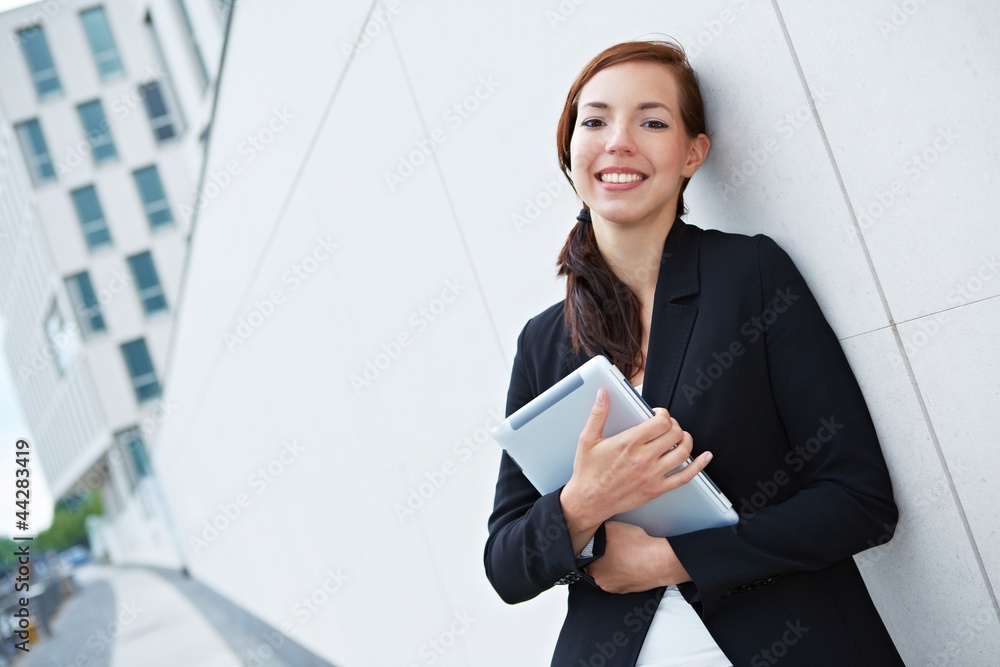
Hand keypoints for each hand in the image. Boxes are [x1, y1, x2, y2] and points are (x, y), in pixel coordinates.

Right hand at [560, 388, 711, 550]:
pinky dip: (699, 466)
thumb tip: (602, 395)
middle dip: (674, 425)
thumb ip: (598, 414)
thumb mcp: (587, 439)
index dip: (664, 414)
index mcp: (628, 443)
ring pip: (683, 452)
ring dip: (686, 440)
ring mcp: (652, 474)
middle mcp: (643, 458)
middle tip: (667, 426)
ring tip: (680, 437)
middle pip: (675, 434)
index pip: (661, 422)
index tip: (658, 415)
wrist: (589, 501)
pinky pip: (685, 477)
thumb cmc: (588, 472)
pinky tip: (705, 458)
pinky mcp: (656, 489)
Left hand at [586, 521, 690, 592]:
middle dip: (599, 558)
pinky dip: (621, 571)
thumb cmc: (636, 546)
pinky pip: (619, 579)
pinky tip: (628, 561)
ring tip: (621, 554)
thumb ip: (596, 532)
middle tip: (609, 548)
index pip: (582, 558)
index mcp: (593, 568)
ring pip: (607, 574)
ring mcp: (615, 588)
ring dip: (610, 566)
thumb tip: (588, 532)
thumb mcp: (611, 528)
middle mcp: (601, 582)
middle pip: (593, 567)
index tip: (594, 544)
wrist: (659, 561)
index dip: (588, 549)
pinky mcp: (626, 590)